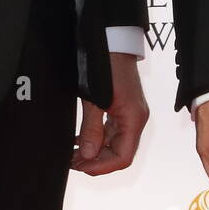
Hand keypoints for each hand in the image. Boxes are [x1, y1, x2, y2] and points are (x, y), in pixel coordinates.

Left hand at [72, 53, 147, 175]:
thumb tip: (87, 155)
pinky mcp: (122, 108)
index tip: (81, 167)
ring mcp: (130, 113)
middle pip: (119, 153)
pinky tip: (80, 140)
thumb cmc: (106, 65)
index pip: (122, 157)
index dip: (101, 167)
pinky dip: (97, 139)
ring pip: (115, 144)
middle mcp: (136, 119)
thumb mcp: (94, 99)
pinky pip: (112, 131)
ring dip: (95, 151)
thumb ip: (92, 129)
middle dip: (96, 161)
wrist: (113, 41)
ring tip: (73, 154)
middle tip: (72, 162)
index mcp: (134, 119)